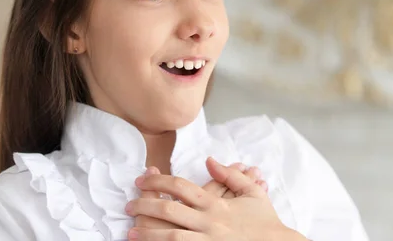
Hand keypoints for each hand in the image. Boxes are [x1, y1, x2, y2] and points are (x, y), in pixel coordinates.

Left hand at [126, 157, 296, 240]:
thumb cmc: (265, 221)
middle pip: (168, 211)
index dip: (157, 181)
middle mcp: (209, 223)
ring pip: (169, 237)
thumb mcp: (252, 193)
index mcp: (216, 204)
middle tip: (128, 205)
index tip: (142, 180)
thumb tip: (209, 160)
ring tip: (130, 232)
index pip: (180, 187)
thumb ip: (230, 175)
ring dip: (147, 234)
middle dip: (144, 206)